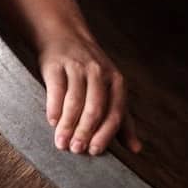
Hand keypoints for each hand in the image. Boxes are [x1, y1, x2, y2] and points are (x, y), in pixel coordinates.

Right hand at [39, 31, 141, 156]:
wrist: (64, 35)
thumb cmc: (90, 71)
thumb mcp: (111, 90)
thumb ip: (122, 119)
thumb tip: (136, 149)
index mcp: (116, 81)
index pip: (114, 112)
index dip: (105, 133)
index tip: (94, 151)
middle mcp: (99, 73)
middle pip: (94, 108)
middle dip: (85, 132)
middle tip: (76, 150)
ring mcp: (77, 67)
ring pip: (74, 101)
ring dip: (67, 125)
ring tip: (61, 143)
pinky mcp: (56, 64)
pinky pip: (56, 89)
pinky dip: (54, 108)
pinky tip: (52, 122)